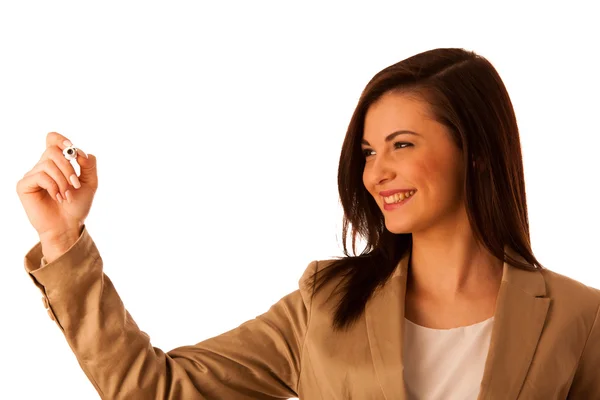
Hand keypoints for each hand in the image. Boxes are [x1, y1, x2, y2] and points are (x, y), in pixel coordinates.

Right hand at [16, 132, 97, 260]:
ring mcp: (32, 174)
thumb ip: (89, 166)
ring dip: (63, 181)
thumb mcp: (90, 183)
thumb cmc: (77, 206)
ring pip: (48, 164)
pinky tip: (57, 198)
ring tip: (67, 195)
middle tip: (75, 184)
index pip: (52, 139)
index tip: (71, 148)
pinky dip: (53, 186)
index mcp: (57, 163)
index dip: (61, 139)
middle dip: (68, 167)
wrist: (68, 226)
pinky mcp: (24, 185)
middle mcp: (43, 166)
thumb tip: (79, 151)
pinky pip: (40, 176)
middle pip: (52, 150)